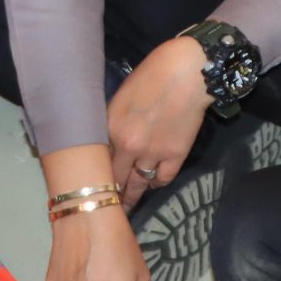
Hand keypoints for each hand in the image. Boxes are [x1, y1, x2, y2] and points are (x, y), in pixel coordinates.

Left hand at [106, 35, 210, 205]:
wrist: (188, 72)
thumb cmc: (153, 74)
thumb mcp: (121, 97)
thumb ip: (112, 122)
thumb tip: (110, 142)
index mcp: (110, 127)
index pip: (97, 160)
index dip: (95, 174)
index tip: (91, 184)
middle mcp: (128, 146)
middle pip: (114, 179)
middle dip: (109, 194)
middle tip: (104, 206)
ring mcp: (153, 153)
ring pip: (137, 185)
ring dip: (131, 197)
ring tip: (125, 207)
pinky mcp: (176, 156)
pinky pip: (162, 179)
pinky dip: (156, 182)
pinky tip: (152, 182)